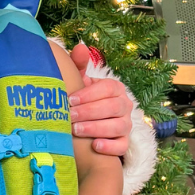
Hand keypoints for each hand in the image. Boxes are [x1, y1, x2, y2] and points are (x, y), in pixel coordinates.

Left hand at [68, 42, 131, 156]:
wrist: (85, 126)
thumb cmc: (81, 101)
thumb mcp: (80, 84)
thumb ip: (78, 66)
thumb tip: (80, 47)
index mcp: (115, 89)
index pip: (109, 88)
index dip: (90, 94)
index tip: (70, 100)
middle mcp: (124, 105)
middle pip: (114, 107)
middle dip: (90, 112)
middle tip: (69, 116)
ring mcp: (126, 124)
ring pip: (119, 126)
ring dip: (96, 128)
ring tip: (76, 130)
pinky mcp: (123, 142)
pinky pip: (122, 146)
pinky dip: (110, 146)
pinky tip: (95, 146)